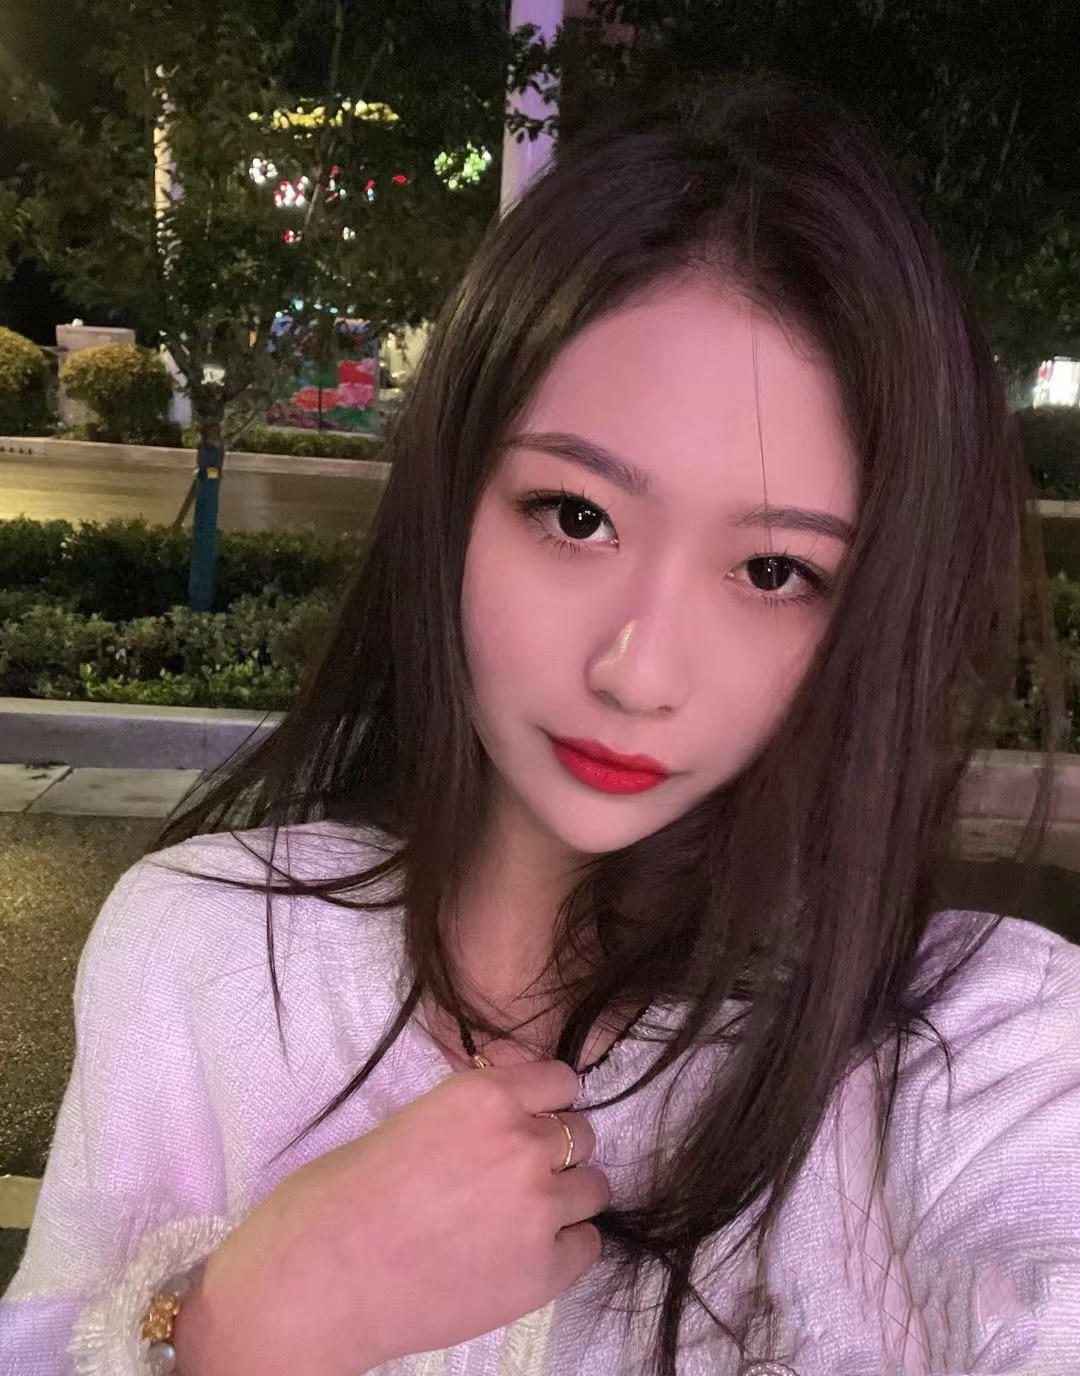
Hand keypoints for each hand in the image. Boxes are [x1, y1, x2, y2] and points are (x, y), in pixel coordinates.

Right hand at [173, 1059, 607, 1375]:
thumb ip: (474, 1117)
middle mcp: (522, 1143)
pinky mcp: (542, 1272)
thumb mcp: (415, 1120)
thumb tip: (511, 1120)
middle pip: (581, 1134)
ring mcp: (539, 1209)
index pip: (561, 1080)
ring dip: (564, 1199)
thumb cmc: (341, 1196)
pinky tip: (521, 1255)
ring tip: (518, 1218)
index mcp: (485, 1095)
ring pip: (593, 1189)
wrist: (316, 1280)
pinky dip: (563, 1249)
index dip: (544, 1103)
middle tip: (514, 1177)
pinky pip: (587, 1246)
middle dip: (554, 1152)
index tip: (530, 1120)